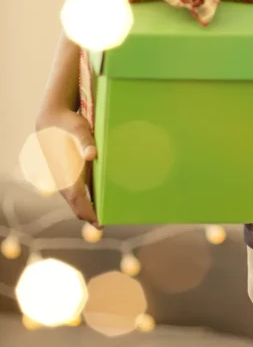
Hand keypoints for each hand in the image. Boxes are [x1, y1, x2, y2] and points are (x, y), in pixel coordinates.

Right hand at [35, 109, 101, 228]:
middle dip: (90, 216)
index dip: (88, 212)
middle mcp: (64, 179)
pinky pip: (77, 193)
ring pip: (76, 200)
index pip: (77, 199)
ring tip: (105, 216)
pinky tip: (99, 202)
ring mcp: (64, 179)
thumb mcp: (80, 129)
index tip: (100, 223)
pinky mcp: (68, 175)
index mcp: (67, 171)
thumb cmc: (69, 125)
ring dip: (88, 209)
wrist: (52, 121)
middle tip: (105, 225)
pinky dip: (86, 200)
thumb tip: (92, 156)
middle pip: (76, 205)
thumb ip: (86, 142)